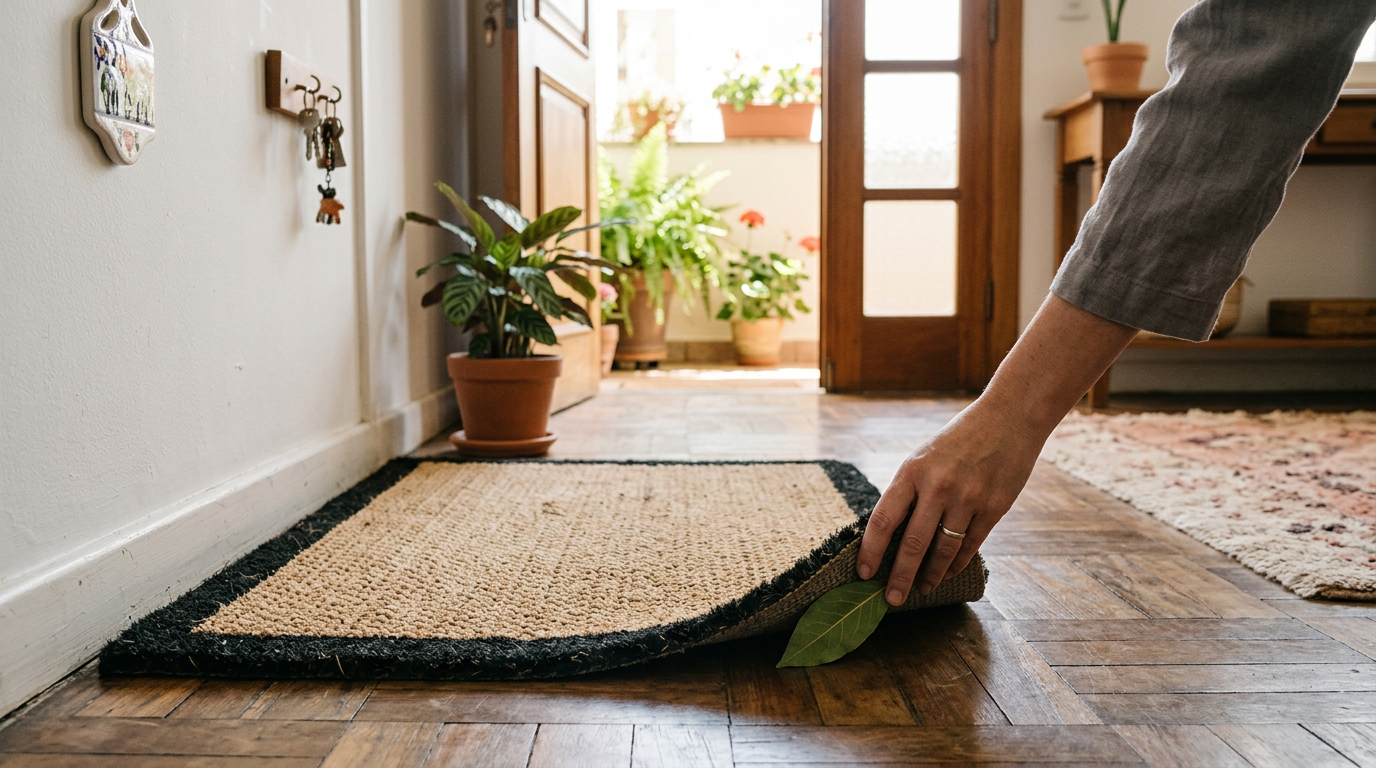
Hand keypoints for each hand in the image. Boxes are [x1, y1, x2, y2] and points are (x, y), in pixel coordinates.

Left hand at [856, 397, 1040, 604]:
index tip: (863, 574)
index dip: (871, 551)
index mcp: (912, 471)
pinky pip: (970, 545)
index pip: (883, 520)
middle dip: (899, 577)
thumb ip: (909, 492)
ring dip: (930, 576)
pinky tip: (947, 573)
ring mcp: (968, 499)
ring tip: (921, 589)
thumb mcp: (923, 457)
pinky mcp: (994, 508)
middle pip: (912, 544)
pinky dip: (956, 563)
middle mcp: (938, 487)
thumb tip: (890, 535)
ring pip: (943, 551)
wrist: (1008, 419)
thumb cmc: (958, 440)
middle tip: (891, 599)